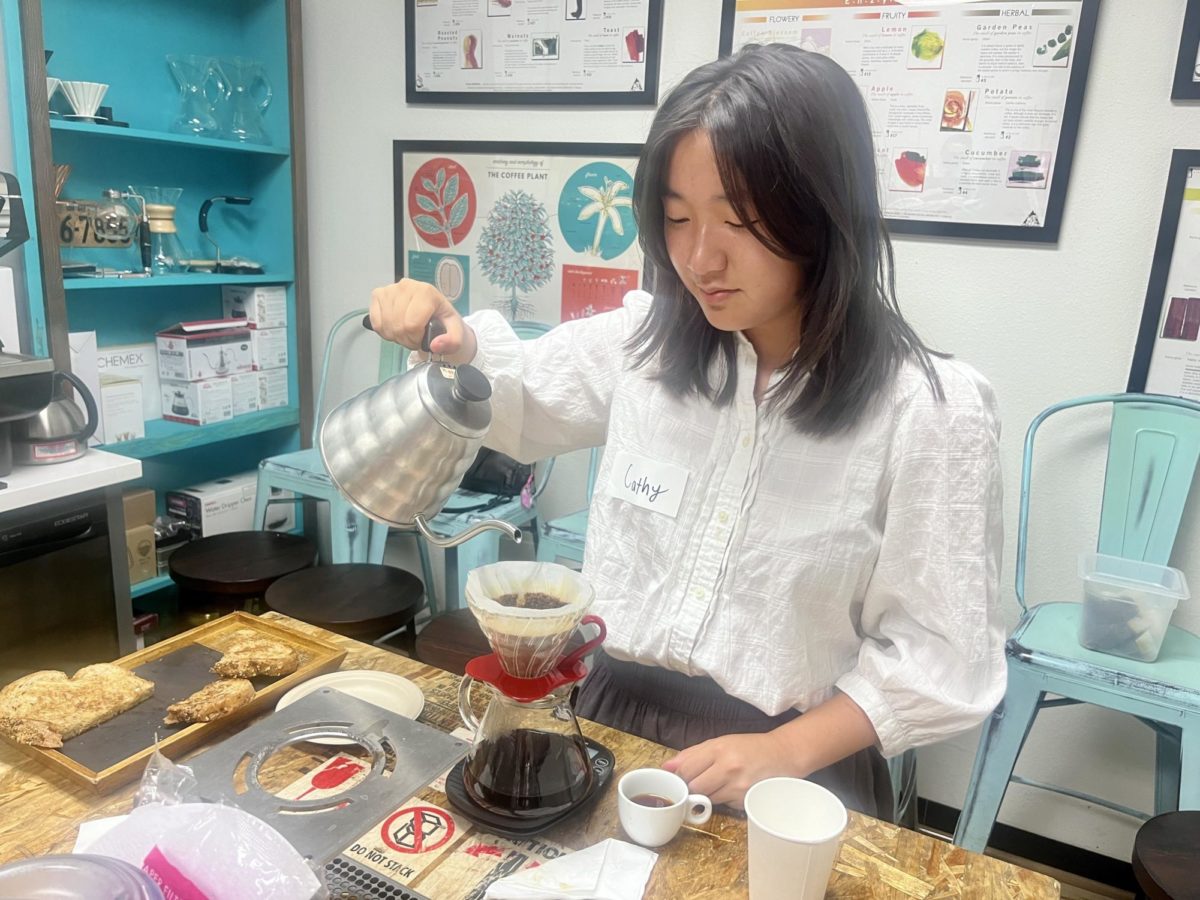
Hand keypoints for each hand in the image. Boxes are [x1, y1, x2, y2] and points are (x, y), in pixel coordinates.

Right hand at [369, 278, 475, 362]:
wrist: (432, 312)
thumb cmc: (441, 320)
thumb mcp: (455, 332)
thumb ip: (452, 341)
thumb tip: (435, 345)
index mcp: (427, 292)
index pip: (412, 324)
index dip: (416, 338)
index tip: (423, 338)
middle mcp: (407, 286)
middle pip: (398, 325)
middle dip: (406, 339)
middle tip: (415, 337)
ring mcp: (390, 289)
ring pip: (386, 325)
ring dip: (396, 335)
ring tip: (406, 331)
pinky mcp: (378, 295)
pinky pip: (376, 322)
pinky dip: (385, 331)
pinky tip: (395, 327)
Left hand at [662, 732, 798, 808]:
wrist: (782, 756)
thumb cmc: (749, 748)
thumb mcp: (720, 742)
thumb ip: (691, 754)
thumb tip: (667, 766)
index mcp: (719, 749)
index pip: (686, 769)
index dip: (680, 776)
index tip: (680, 777)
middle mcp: (728, 768)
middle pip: (694, 787)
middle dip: (692, 786)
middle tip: (699, 781)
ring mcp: (738, 787)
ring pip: (707, 798)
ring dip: (707, 793)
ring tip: (718, 782)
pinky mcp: (745, 801)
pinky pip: (723, 805)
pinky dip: (722, 799)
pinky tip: (732, 788)